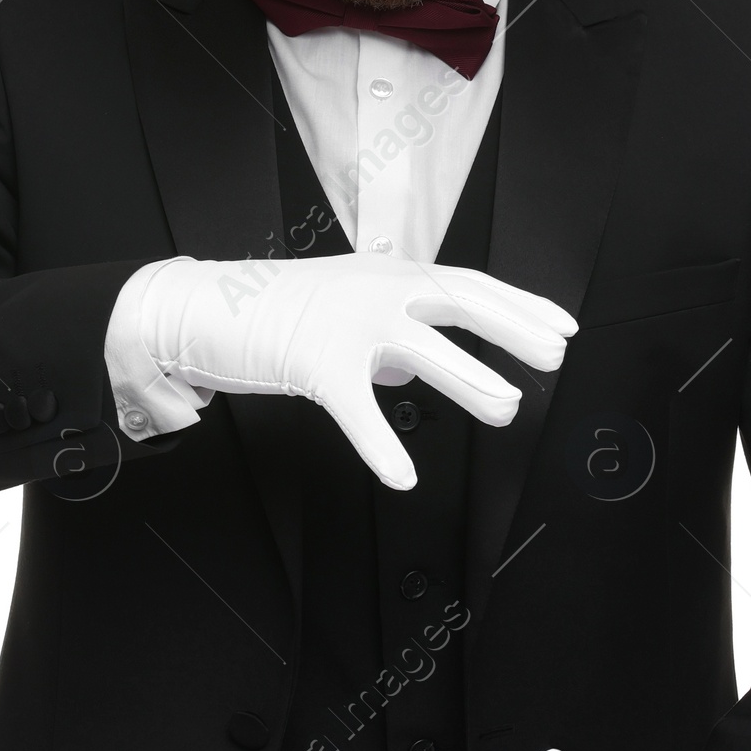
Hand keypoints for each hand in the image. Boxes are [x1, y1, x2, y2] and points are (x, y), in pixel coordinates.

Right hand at [134, 254, 574, 489]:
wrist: (188, 309)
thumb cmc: (262, 312)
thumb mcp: (336, 310)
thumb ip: (379, 337)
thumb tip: (409, 369)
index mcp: (383, 275)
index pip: (466, 283)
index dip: (519, 302)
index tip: (562, 323)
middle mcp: (373, 288)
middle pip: (460, 302)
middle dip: (514, 329)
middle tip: (555, 357)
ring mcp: (343, 322)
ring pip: (423, 349)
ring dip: (470, 380)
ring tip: (506, 409)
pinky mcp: (310, 361)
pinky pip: (356, 411)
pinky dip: (380, 445)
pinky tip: (403, 475)